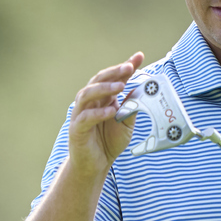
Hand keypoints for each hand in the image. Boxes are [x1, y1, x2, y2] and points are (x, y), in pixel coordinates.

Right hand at [69, 52, 144, 177]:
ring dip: (104, 88)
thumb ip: (132, 107)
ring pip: (87, 94)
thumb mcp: (126, 122)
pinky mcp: (77, 129)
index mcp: (102, 98)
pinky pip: (86, 117)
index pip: (113, 78)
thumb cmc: (109, 142)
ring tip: (120, 86)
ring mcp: (81, 114)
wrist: (95, 164)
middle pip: (98, 80)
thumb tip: (144, 90)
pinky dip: (98, 113)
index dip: (125, 66)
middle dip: (114, 72)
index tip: (139, 56)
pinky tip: (111, 111)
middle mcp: (90, 102)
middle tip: (129, 67)